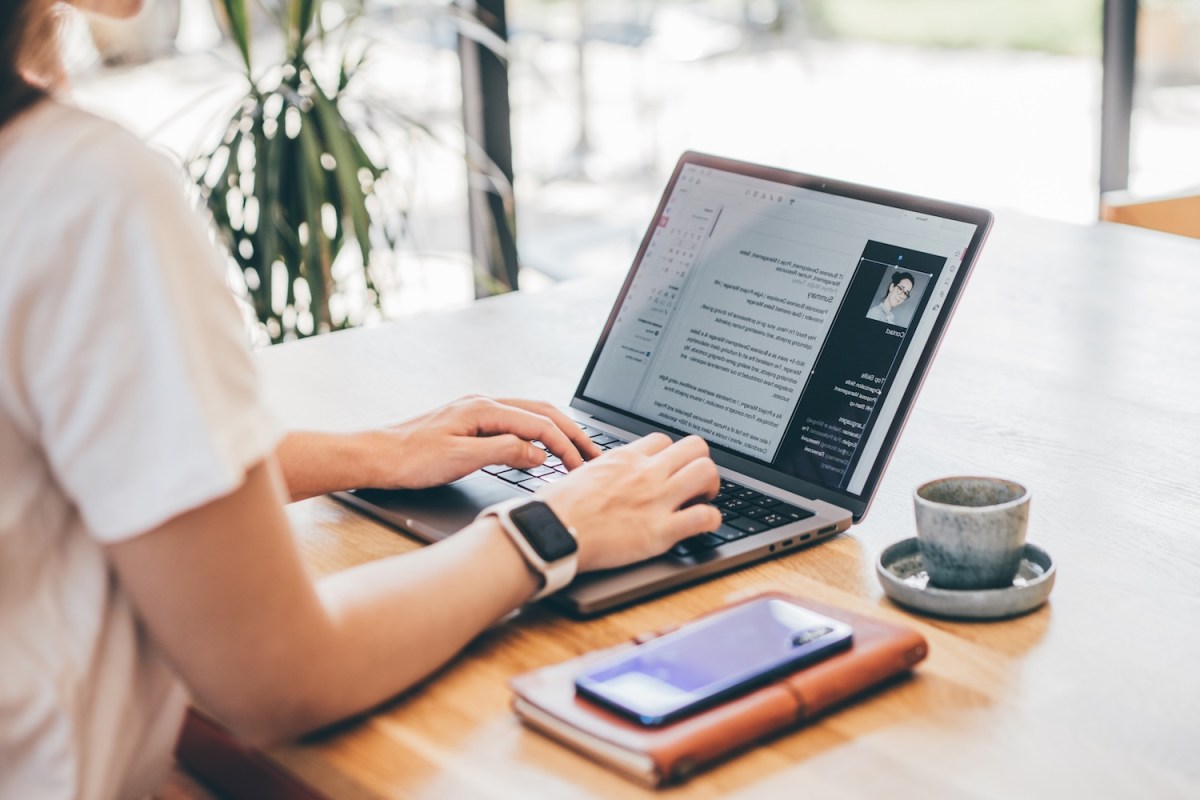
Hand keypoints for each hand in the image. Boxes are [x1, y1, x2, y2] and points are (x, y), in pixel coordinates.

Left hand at [361, 395, 602, 489]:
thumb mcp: (460, 459)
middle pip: (541, 412)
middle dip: (571, 432)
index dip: (566, 445)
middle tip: (594, 453)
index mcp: (483, 408)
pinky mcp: (470, 422)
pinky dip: (537, 434)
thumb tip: (539, 453)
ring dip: (556, 431)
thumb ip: (504, 452)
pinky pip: (515, 423)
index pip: (539, 424)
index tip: (583, 466)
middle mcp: (483, 403)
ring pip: (530, 415)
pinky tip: (541, 448)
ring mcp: (476, 411)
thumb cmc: (409, 459)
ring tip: (576, 450)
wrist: (374, 456)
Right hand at [536, 433, 721, 570]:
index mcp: (624, 459)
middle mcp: (645, 473)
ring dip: (711, 487)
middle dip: (701, 463)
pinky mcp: (660, 531)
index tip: (670, 470)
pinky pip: (705, 517)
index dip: (672, 455)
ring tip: (702, 500)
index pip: (663, 440)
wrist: (549, 532)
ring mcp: (655, 500)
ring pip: (707, 472)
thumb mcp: (581, 473)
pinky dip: (712, 520)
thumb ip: (604, 470)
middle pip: (695, 446)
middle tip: (694, 483)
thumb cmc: (556, 508)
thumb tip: (606, 475)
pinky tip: (705, 525)